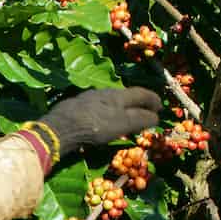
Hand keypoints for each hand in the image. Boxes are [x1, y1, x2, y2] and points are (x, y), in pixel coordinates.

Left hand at [36, 86, 163, 159]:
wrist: (60, 127)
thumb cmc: (95, 126)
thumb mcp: (122, 124)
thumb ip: (140, 119)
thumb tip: (155, 117)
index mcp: (118, 95)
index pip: (140, 93)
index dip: (152, 100)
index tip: (160, 107)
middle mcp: (104, 92)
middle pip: (125, 95)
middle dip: (137, 102)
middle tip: (145, 111)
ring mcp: (89, 98)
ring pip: (110, 100)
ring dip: (122, 107)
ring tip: (126, 115)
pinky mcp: (76, 106)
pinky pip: (98, 107)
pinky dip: (108, 112)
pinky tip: (103, 119)